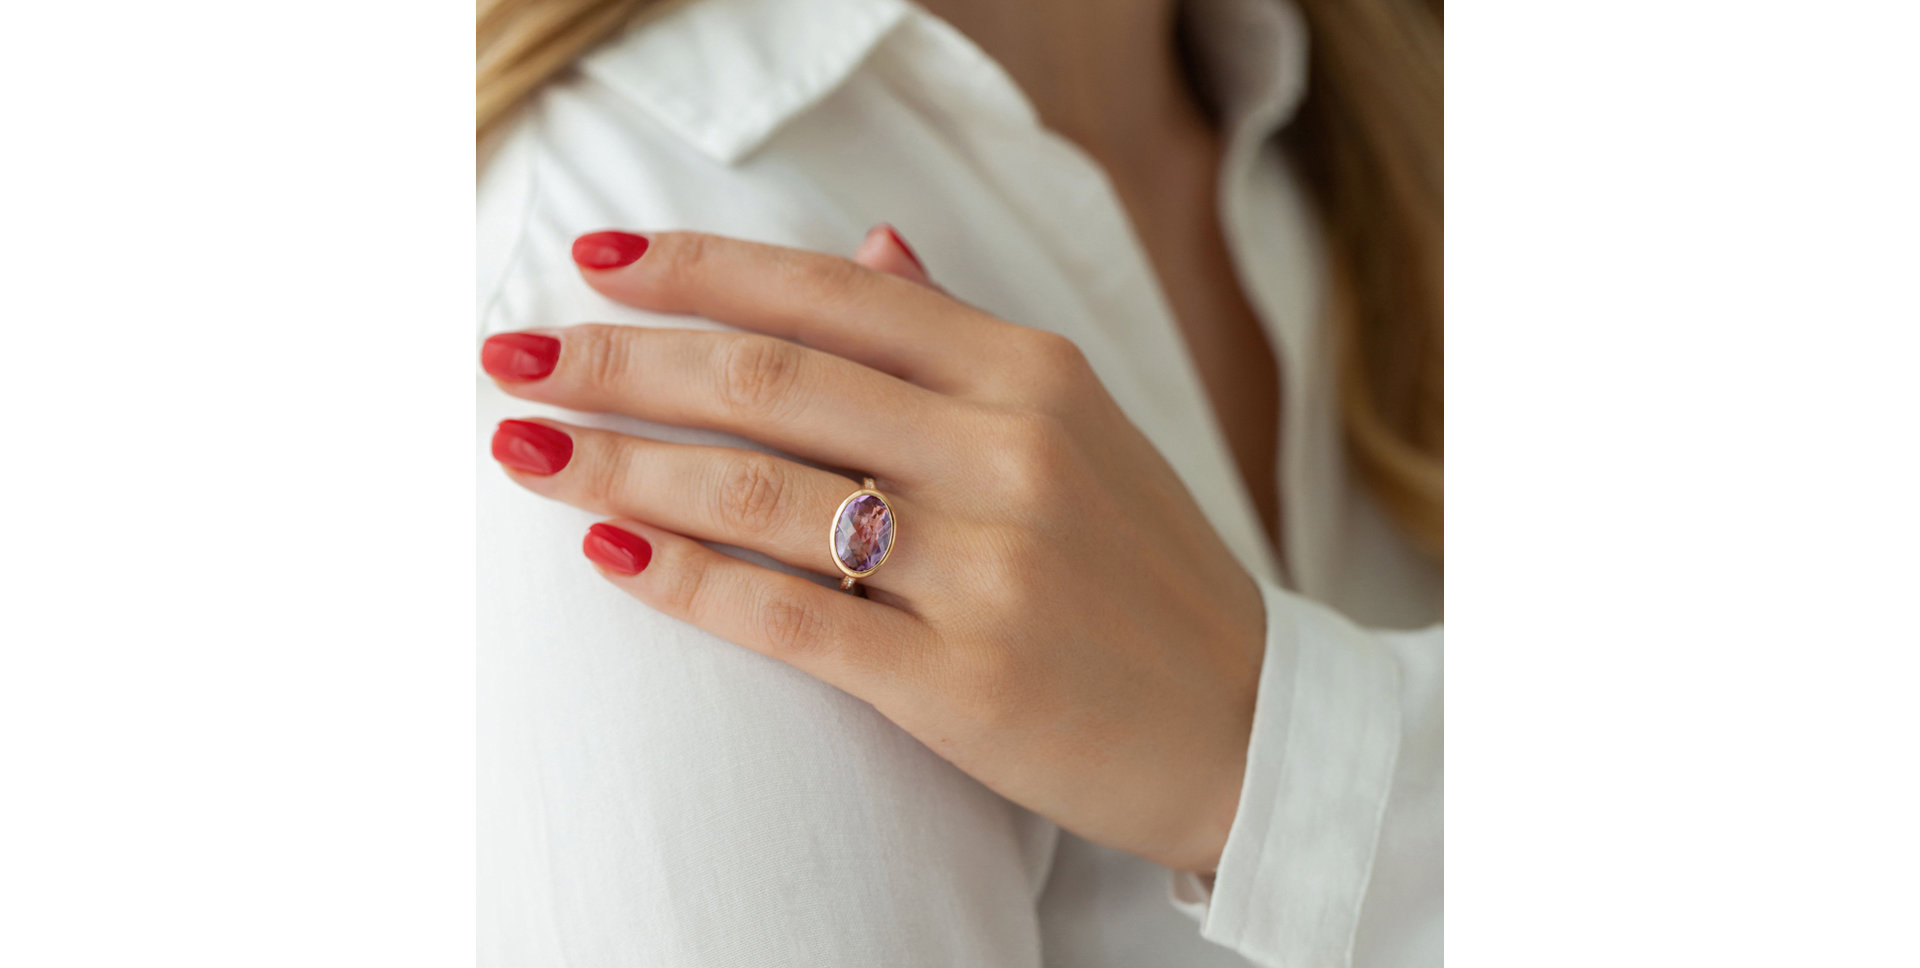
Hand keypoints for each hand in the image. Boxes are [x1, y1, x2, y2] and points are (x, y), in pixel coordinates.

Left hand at [483, 225, 1265, 871]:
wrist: (1245, 724)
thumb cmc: (1143, 568)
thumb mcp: (1080, 422)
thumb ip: (962, 334)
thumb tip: (866, 246)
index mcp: (1030, 373)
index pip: (828, 294)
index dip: (696, 269)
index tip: (593, 260)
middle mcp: (1009, 452)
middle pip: (770, 381)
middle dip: (620, 361)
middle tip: (511, 357)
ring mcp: (989, 568)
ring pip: (762, 492)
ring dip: (621, 463)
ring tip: (525, 446)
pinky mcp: (964, 682)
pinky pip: (791, 618)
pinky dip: (688, 578)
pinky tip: (610, 552)